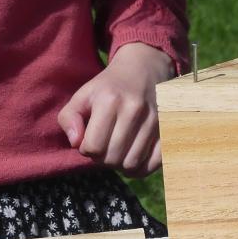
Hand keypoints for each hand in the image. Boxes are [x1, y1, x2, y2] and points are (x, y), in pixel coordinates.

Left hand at [58, 42, 175, 176]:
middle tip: (104, 148)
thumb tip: (76, 143)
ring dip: (121, 165)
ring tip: (118, 152)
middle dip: (103, 159)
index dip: (86, 150)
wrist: (145, 70)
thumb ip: (68, 118)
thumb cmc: (109, 87)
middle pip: (112, 158)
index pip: (93, 147)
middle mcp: (135, 110)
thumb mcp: (83, 95)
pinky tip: (134, 159)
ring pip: (132, 163)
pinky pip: (154, 162)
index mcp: (110, 101)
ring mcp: (155, 120)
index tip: (89, 141)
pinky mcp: (169, 128)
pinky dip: (142, 168)